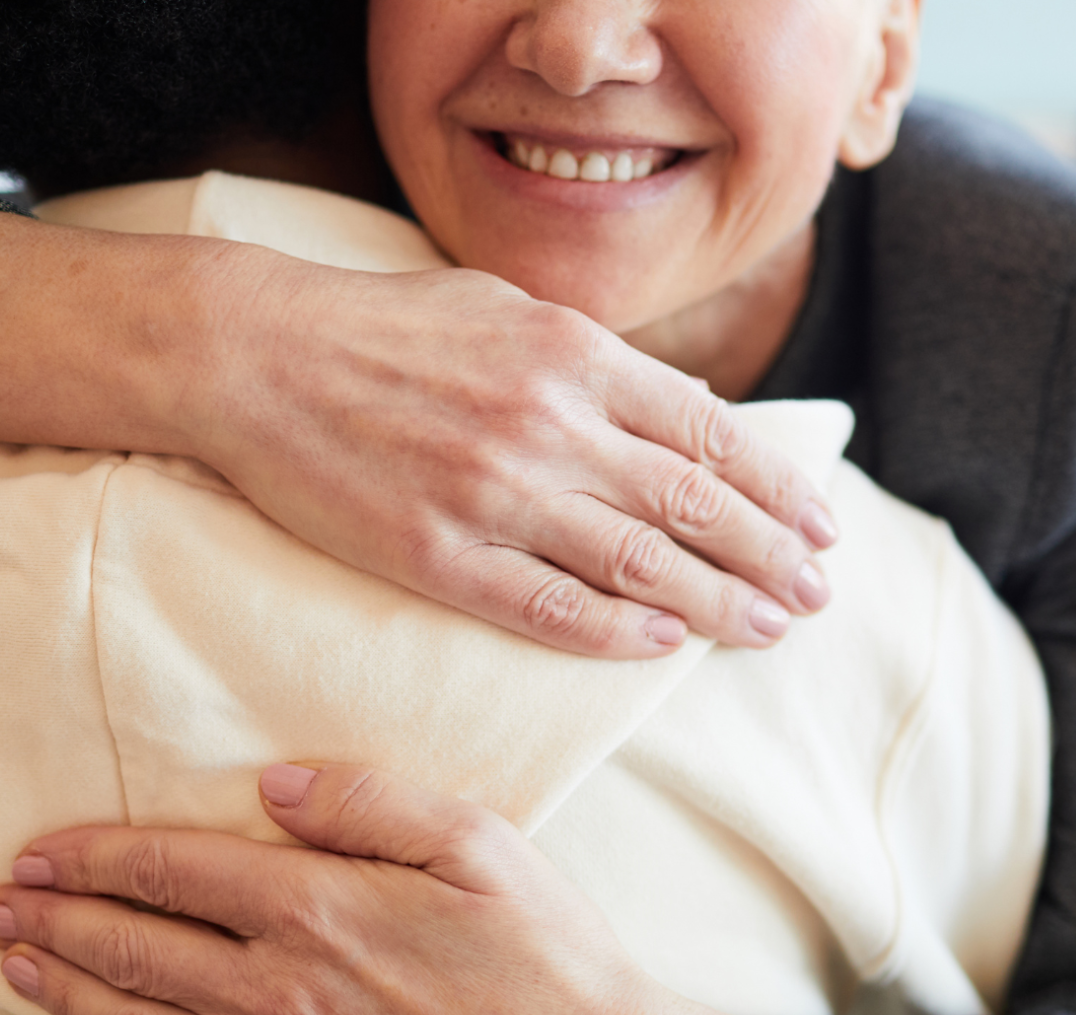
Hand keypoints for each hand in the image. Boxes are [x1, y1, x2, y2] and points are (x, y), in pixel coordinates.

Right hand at [0, 215, 834, 657]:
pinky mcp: (437, 555)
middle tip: (819, 593)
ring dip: (717, 604)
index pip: (708, 434)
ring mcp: (494, 495)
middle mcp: (549, 425)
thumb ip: (592, 360)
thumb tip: (670, 411)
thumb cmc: (383, 325)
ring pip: (637, 565)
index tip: (820, 525)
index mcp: (573, 355)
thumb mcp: (504, 307)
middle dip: (771, 555)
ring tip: (769, 628)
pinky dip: (615, 631)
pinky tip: (662, 646)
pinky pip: (548, 607)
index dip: (776, 487)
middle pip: (692, 507)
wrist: (255, 354)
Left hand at [0, 764, 887, 1014]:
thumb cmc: (537, 948)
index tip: (44, 848)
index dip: (100, 856)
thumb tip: (277, 784)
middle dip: (59, 921)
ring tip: (18, 965)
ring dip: (69, 988)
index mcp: (320, 909)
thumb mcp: (475, 843)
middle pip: (139, 949)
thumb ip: (371, 802)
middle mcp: (281, 987)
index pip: (178, 872)